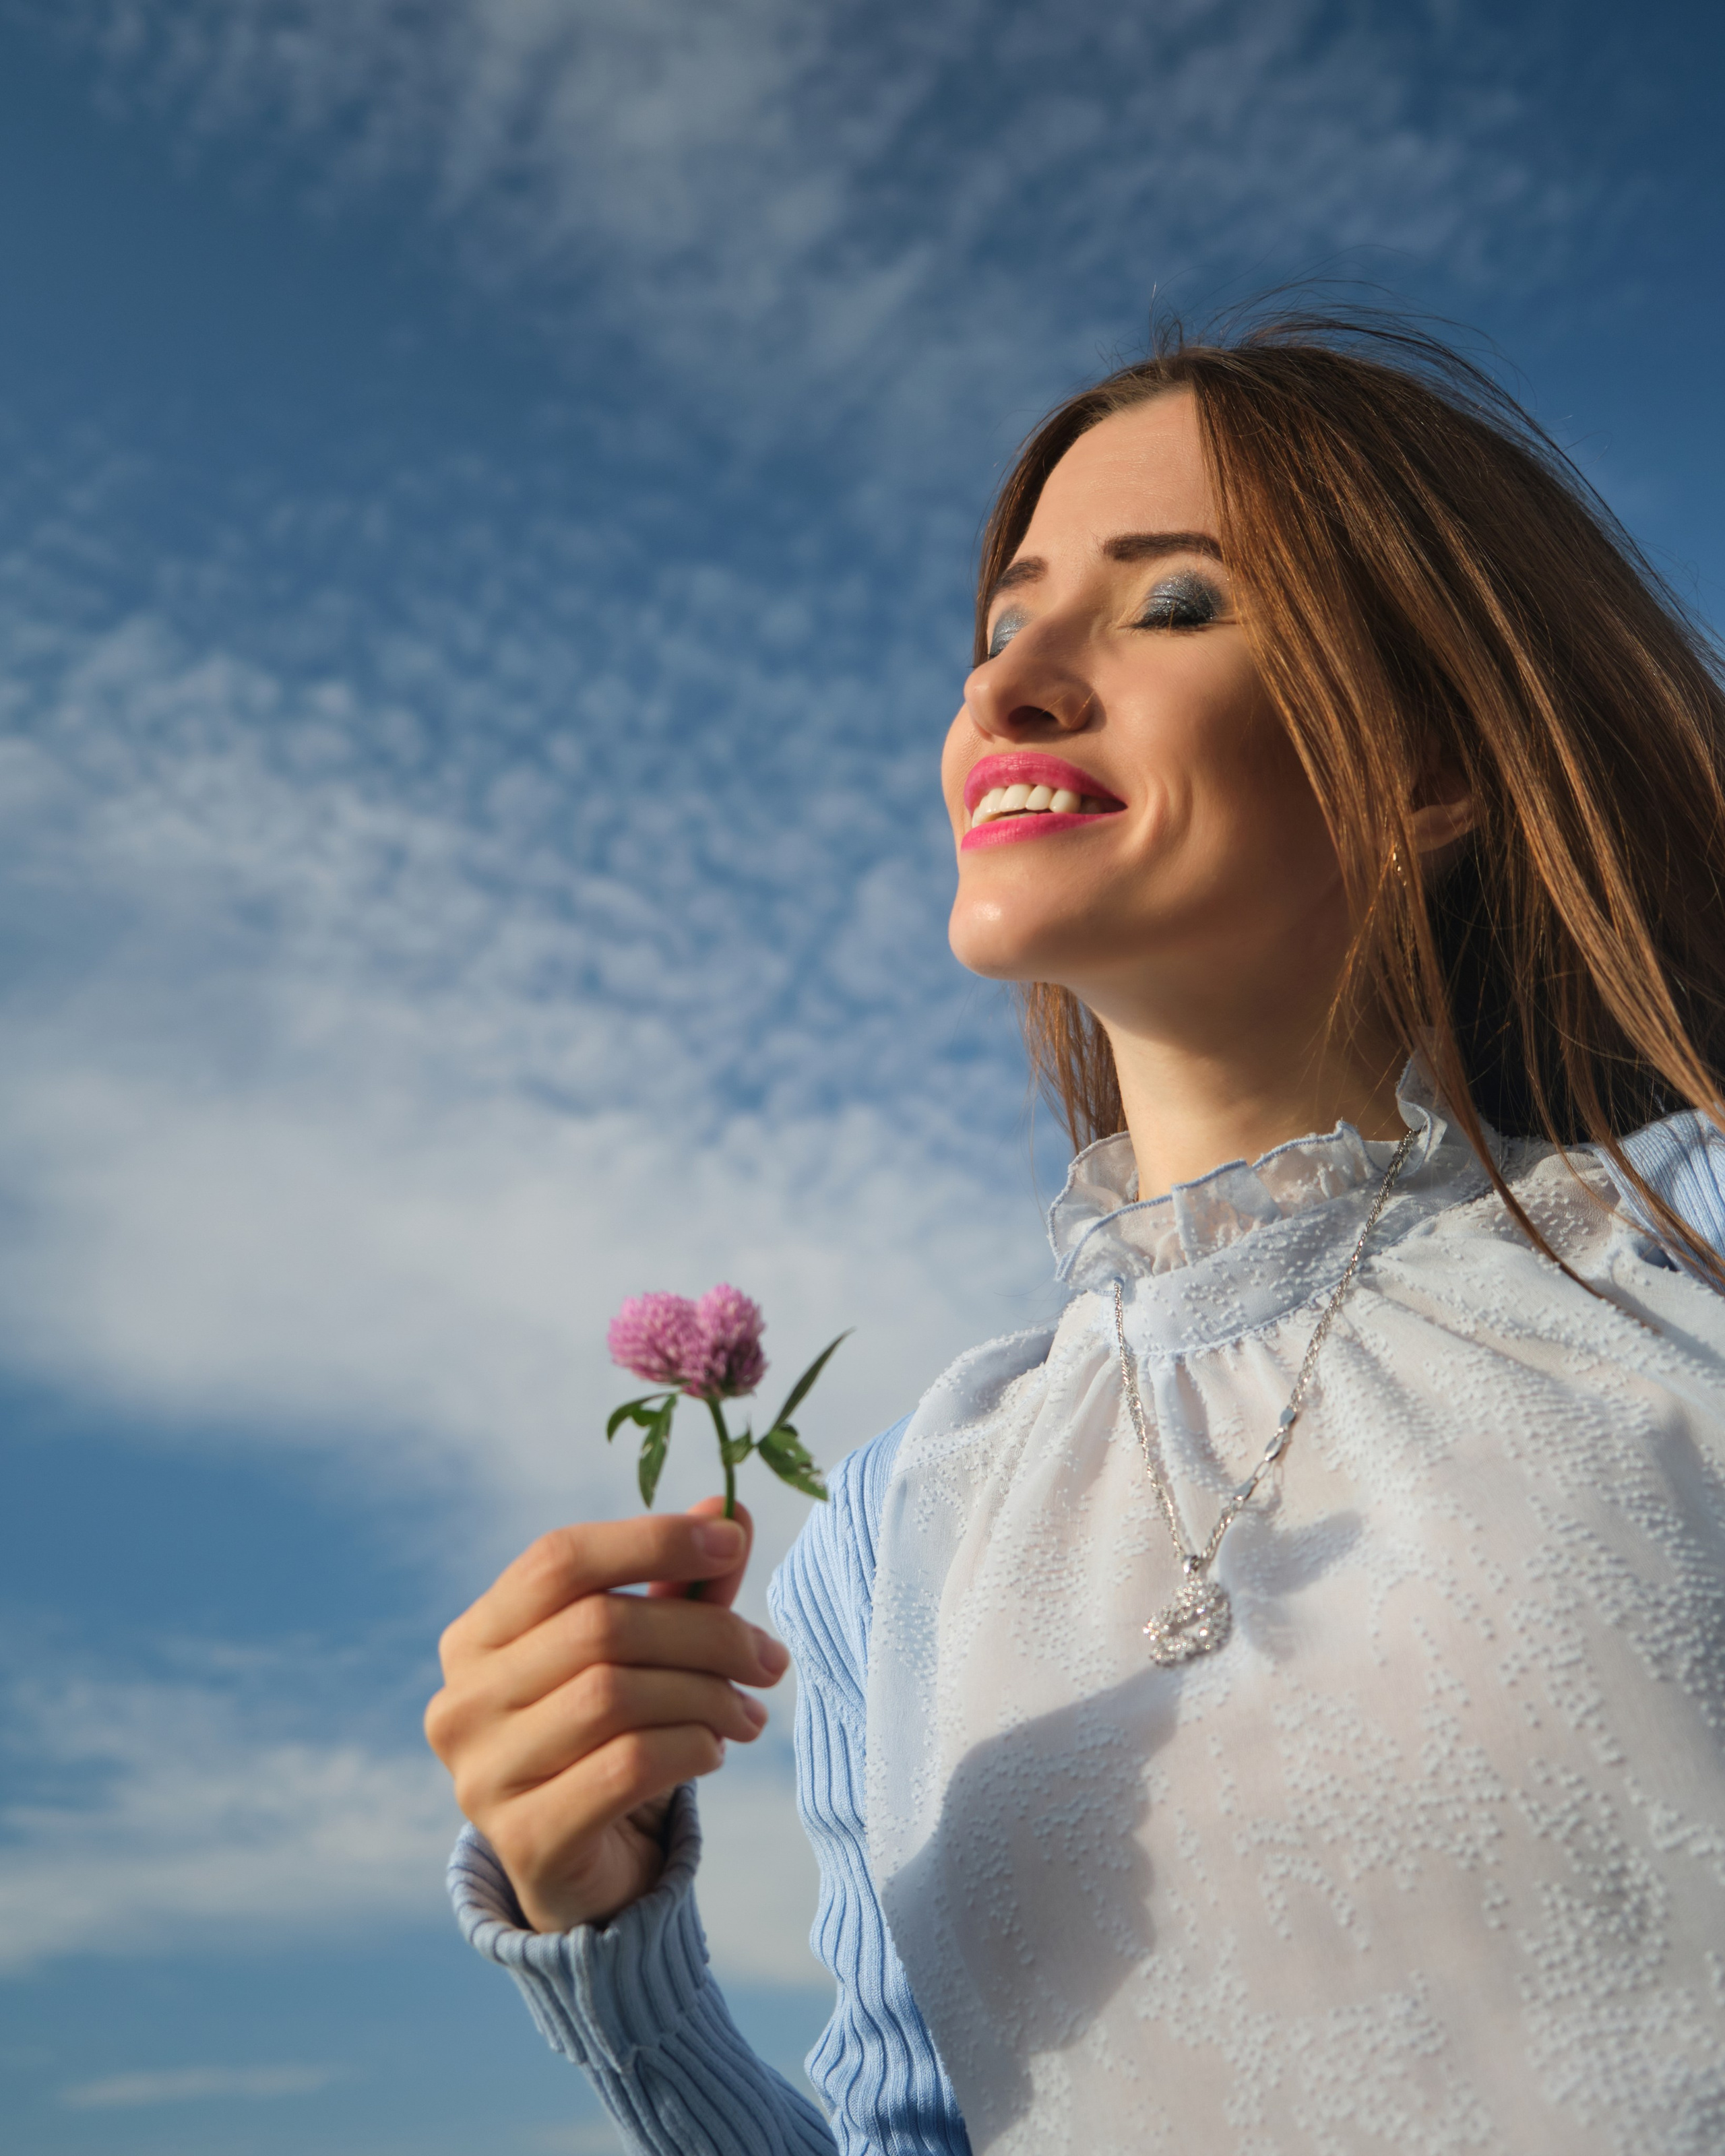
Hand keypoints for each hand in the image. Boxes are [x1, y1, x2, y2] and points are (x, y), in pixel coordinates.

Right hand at [424, 1496, 787, 1931]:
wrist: (585, 1870)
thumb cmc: (610, 1738)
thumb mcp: (645, 1653)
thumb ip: (678, 1585)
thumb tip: (728, 1511)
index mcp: (477, 1636)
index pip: (559, 1559)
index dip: (651, 1541)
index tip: (732, 1544)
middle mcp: (463, 1700)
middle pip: (598, 1628)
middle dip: (705, 1633)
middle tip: (768, 1658)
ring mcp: (481, 1775)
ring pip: (614, 1696)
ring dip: (706, 1696)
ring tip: (748, 1712)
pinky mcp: (523, 1839)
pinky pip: (626, 1766)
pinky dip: (690, 1747)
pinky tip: (714, 1750)